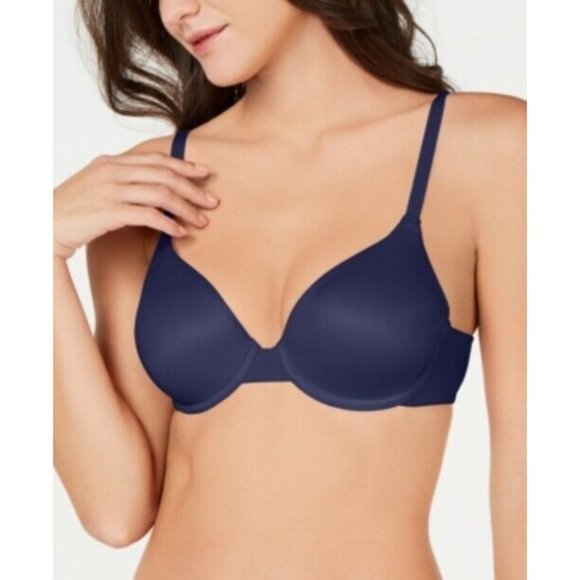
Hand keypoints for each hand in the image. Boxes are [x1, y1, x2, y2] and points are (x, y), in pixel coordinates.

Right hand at [53, 150, 219, 258]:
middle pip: (164, 175)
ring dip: (186, 208)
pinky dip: (168, 223)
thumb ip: (125, 181)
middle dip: (193, 189)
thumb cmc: (74, 209)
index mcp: (112, 162)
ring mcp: (110, 190)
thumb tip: (156, 189)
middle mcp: (113, 171)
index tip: (205, 174)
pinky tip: (180, 232)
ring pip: (161, 194)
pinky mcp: (109, 211)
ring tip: (202, 221)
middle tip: (213, 201)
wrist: (44, 225)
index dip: (185, 166)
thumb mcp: (99, 185)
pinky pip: (148, 215)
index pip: (157, 160)